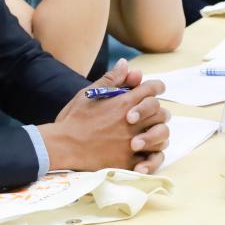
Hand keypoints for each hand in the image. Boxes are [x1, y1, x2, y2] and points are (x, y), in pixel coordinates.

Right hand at [42, 59, 170, 173]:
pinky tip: (146, 153)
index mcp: (124, 103)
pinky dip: (153, 156)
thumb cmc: (73, 119)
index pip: (152, 89)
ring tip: (150, 133)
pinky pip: (152, 158)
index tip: (157, 89)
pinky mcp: (128, 161)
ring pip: (161, 136)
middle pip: (161, 112)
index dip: (157, 87)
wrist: (63, 146)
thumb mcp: (90, 93)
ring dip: (158, 133)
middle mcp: (132, 122)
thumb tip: (125, 63)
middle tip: (151, 114)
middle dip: (158, 111)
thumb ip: (111, 79)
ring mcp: (132, 143)